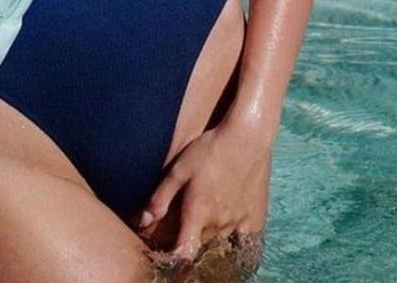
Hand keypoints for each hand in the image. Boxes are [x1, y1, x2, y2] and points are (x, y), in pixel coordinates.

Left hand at [135, 115, 271, 263]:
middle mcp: (219, 223)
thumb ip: (161, 197)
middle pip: (199, 245)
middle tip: (179, 223)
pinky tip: (223, 223)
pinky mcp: (255, 219)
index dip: (172, 258)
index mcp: (198, 212)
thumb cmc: (209, 150)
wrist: (247, 139)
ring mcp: (239, 223)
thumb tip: (142, 221)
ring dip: (206, 237)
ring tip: (201, 217)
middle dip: (186, 240)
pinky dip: (230, 239)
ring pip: (218, 242)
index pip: (184, 252)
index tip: (163, 252)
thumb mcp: (179, 169)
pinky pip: (242, 242)